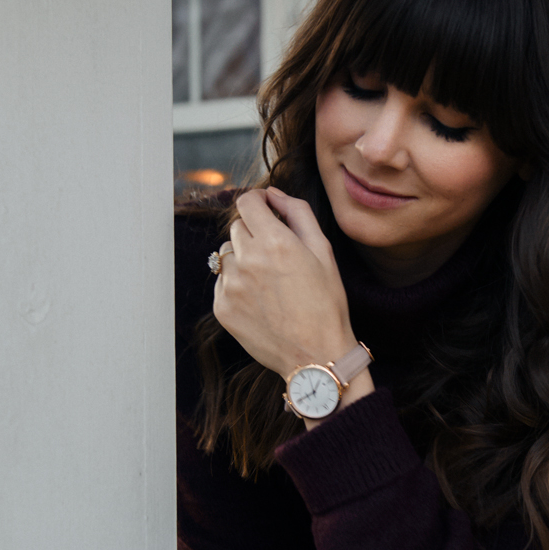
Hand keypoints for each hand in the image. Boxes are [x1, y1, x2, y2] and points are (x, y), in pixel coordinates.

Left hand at [213, 188, 360, 383]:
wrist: (316, 355)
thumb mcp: (323, 251)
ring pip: (227, 254)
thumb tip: (274, 194)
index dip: (257, 202)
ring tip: (269, 281)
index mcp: (275, 242)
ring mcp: (231, 285)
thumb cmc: (326, 304)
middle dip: (254, 232)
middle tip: (276, 254)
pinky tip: (260, 299)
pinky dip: (237, 283)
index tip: (265, 210)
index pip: (246, 202)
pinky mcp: (222, 308)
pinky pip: (222, 281)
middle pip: (237, 227)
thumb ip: (298, 213)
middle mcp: (248, 260)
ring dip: (244, 259)